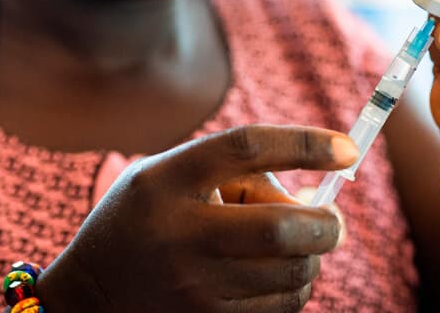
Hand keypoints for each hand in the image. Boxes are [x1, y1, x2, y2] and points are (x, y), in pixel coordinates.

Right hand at [39, 125, 358, 311]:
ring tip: (290, 250)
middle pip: (283, 228)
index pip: (248, 147)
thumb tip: (315, 196)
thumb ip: (235, 174)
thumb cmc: (146, 220)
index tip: (348, 149)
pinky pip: (283, 306)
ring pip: (293, 272)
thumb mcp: (170, 176)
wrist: (91, 295)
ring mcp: (194, 285)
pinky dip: (294, 289)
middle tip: (331, 221)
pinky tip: (272, 279)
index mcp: (170, 179)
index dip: (305, 144)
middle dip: (326, 224)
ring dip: (310, 258)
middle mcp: (181, 233)